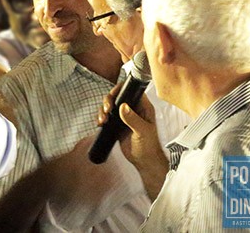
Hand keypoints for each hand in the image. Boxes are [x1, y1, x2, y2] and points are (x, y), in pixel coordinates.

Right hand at [98, 83, 168, 199]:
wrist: (143, 161)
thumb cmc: (149, 146)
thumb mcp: (142, 131)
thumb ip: (133, 119)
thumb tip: (123, 106)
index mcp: (143, 106)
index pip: (131, 90)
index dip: (121, 88)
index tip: (112, 95)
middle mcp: (133, 109)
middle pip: (117, 96)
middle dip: (108, 100)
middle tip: (106, 110)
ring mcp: (124, 116)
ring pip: (110, 106)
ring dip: (103, 110)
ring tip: (102, 120)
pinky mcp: (117, 124)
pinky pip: (106, 116)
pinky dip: (101, 117)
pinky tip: (100, 124)